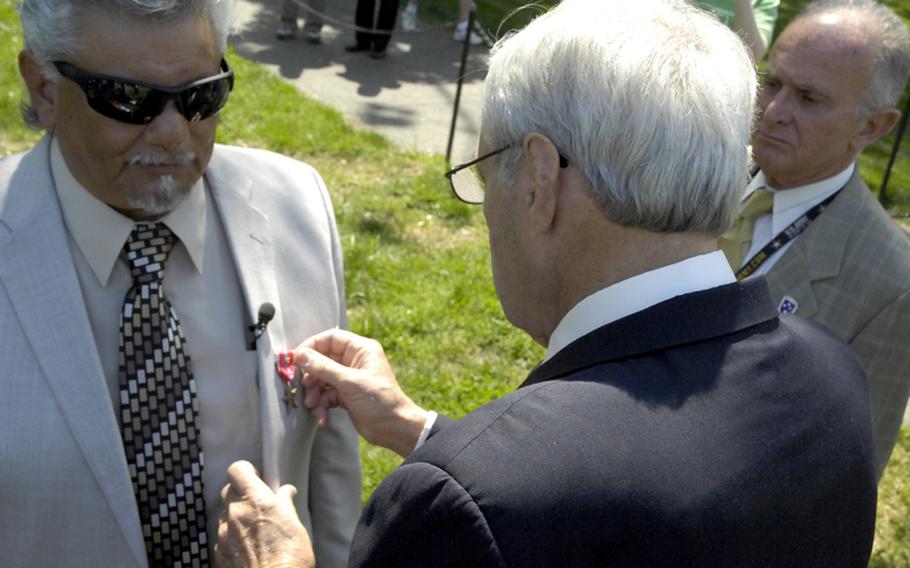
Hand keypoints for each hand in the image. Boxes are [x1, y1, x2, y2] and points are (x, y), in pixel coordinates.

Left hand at [215, 461, 313, 567]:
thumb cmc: (290, 555)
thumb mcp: (295, 524)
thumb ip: (285, 503)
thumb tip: (286, 492)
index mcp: (255, 499)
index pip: (237, 470)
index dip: (246, 471)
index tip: (256, 477)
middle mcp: (235, 513)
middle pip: (227, 490)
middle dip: (240, 493)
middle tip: (256, 503)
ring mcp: (224, 533)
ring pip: (224, 514)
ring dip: (236, 516)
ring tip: (254, 529)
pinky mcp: (219, 552)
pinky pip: (222, 536)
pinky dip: (232, 536)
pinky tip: (248, 545)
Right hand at [296, 328, 428, 457]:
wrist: (394, 428)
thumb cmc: (380, 401)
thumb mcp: (349, 382)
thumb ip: (323, 367)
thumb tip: (300, 354)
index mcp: (361, 350)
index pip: (330, 339)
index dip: (312, 346)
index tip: (296, 358)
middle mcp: (355, 361)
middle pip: (323, 360)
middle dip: (312, 375)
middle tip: (304, 386)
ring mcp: (350, 379)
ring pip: (322, 380)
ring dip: (315, 394)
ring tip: (313, 406)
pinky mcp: (347, 395)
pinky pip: (327, 396)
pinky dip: (322, 406)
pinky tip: (323, 418)